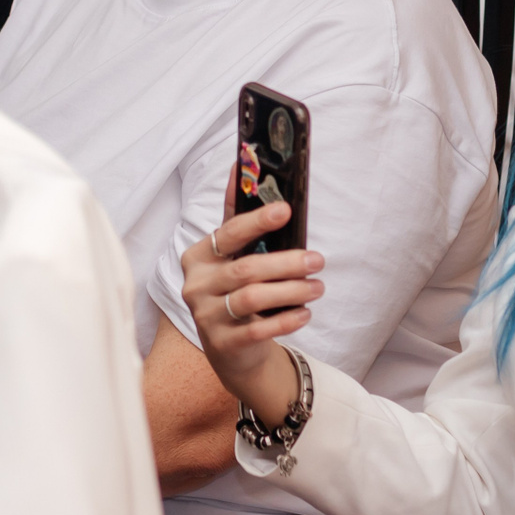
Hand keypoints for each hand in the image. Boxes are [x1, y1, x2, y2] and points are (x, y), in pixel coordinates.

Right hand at [180, 200, 323, 426]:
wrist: (231, 349)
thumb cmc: (235, 291)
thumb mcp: (232, 257)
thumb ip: (237, 219)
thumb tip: (239, 165)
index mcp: (199, 256)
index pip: (228, 233)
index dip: (257, 221)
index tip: (286, 209)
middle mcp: (197, 284)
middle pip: (246, 268)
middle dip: (287, 263)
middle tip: (318, 259)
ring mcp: (205, 315)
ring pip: (252, 298)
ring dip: (291, 291)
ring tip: (317, 287)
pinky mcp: (221, 343)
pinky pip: (258, 330)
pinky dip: (286, 320)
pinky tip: (305, 313)